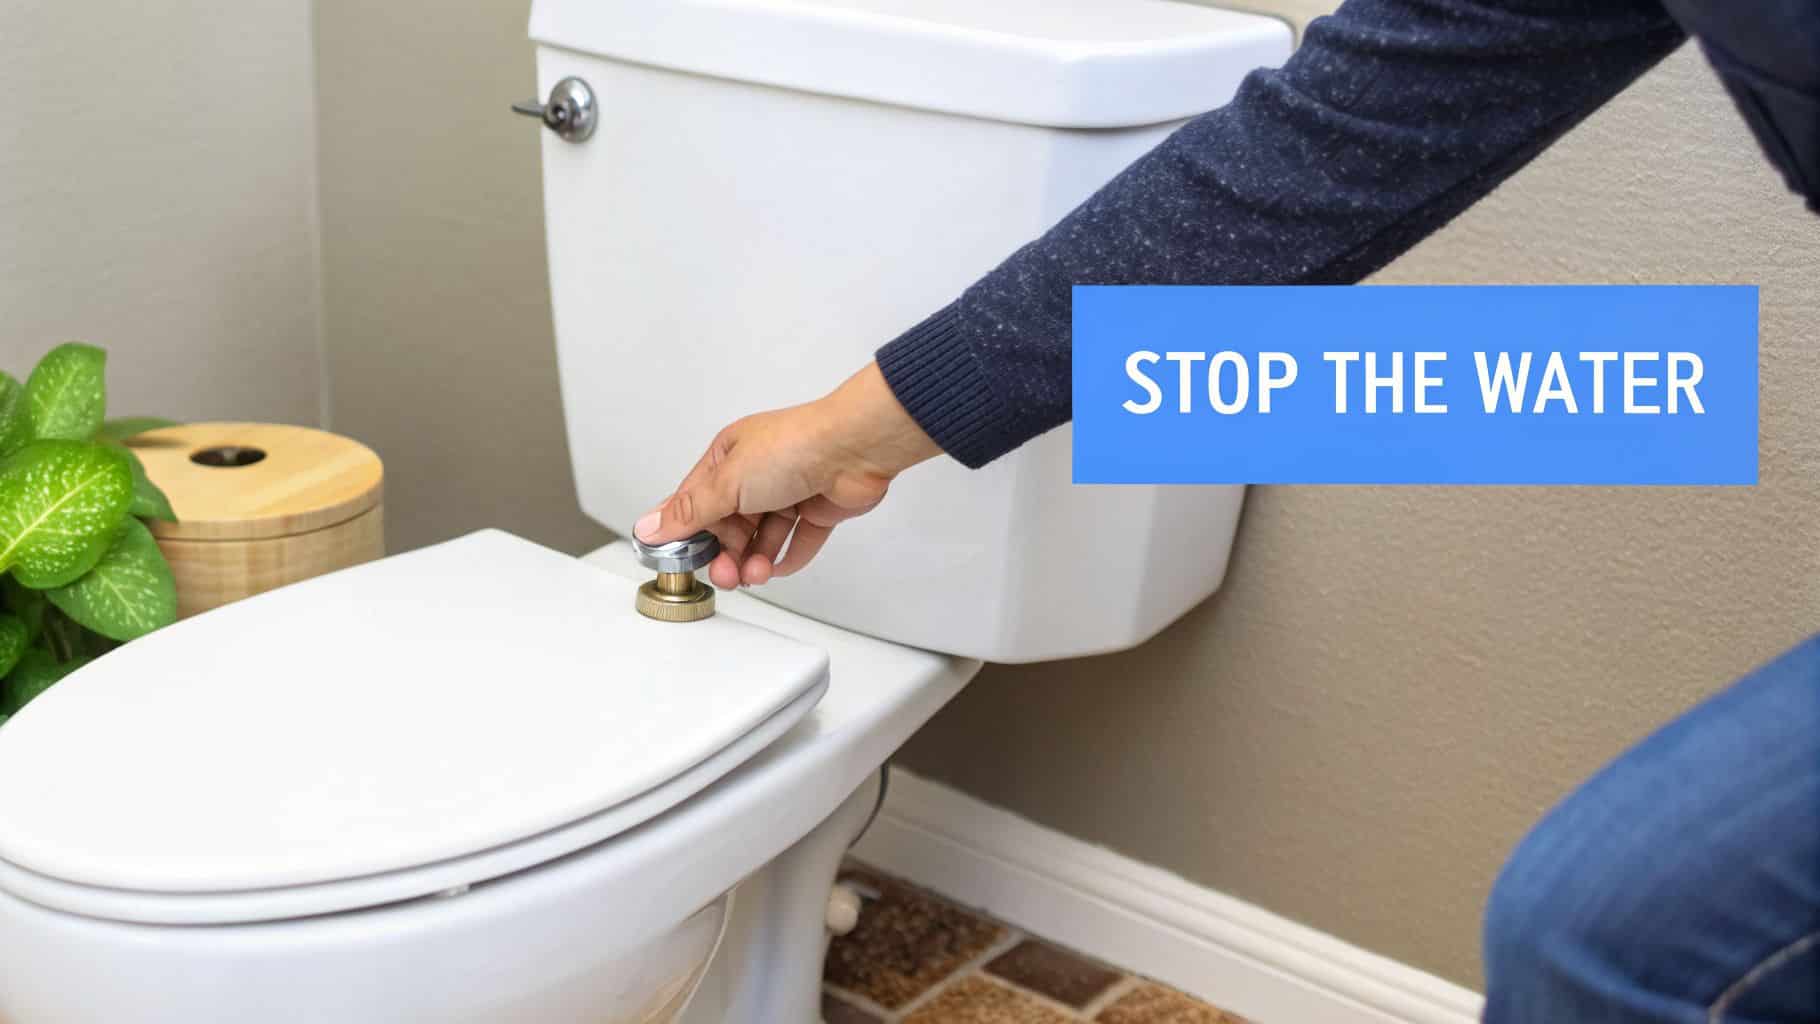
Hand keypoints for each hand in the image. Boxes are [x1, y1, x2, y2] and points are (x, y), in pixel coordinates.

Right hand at [633, 362, 939, 588]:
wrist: (854, 448)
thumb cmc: (794, 446)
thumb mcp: (727, 481)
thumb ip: (690, 511)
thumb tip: (649, 526)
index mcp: (728, 457)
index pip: (696, 502)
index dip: (687, 533)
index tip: (680, 561)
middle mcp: (756, 473)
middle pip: (730, 525)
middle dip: (726, 554)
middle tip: (725, 575)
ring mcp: (788, 490)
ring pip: (762, 536)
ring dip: (755, 560)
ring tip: (756, 573)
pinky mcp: (817, 508)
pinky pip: (797, 540)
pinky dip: (788, 556)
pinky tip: (778, 567)